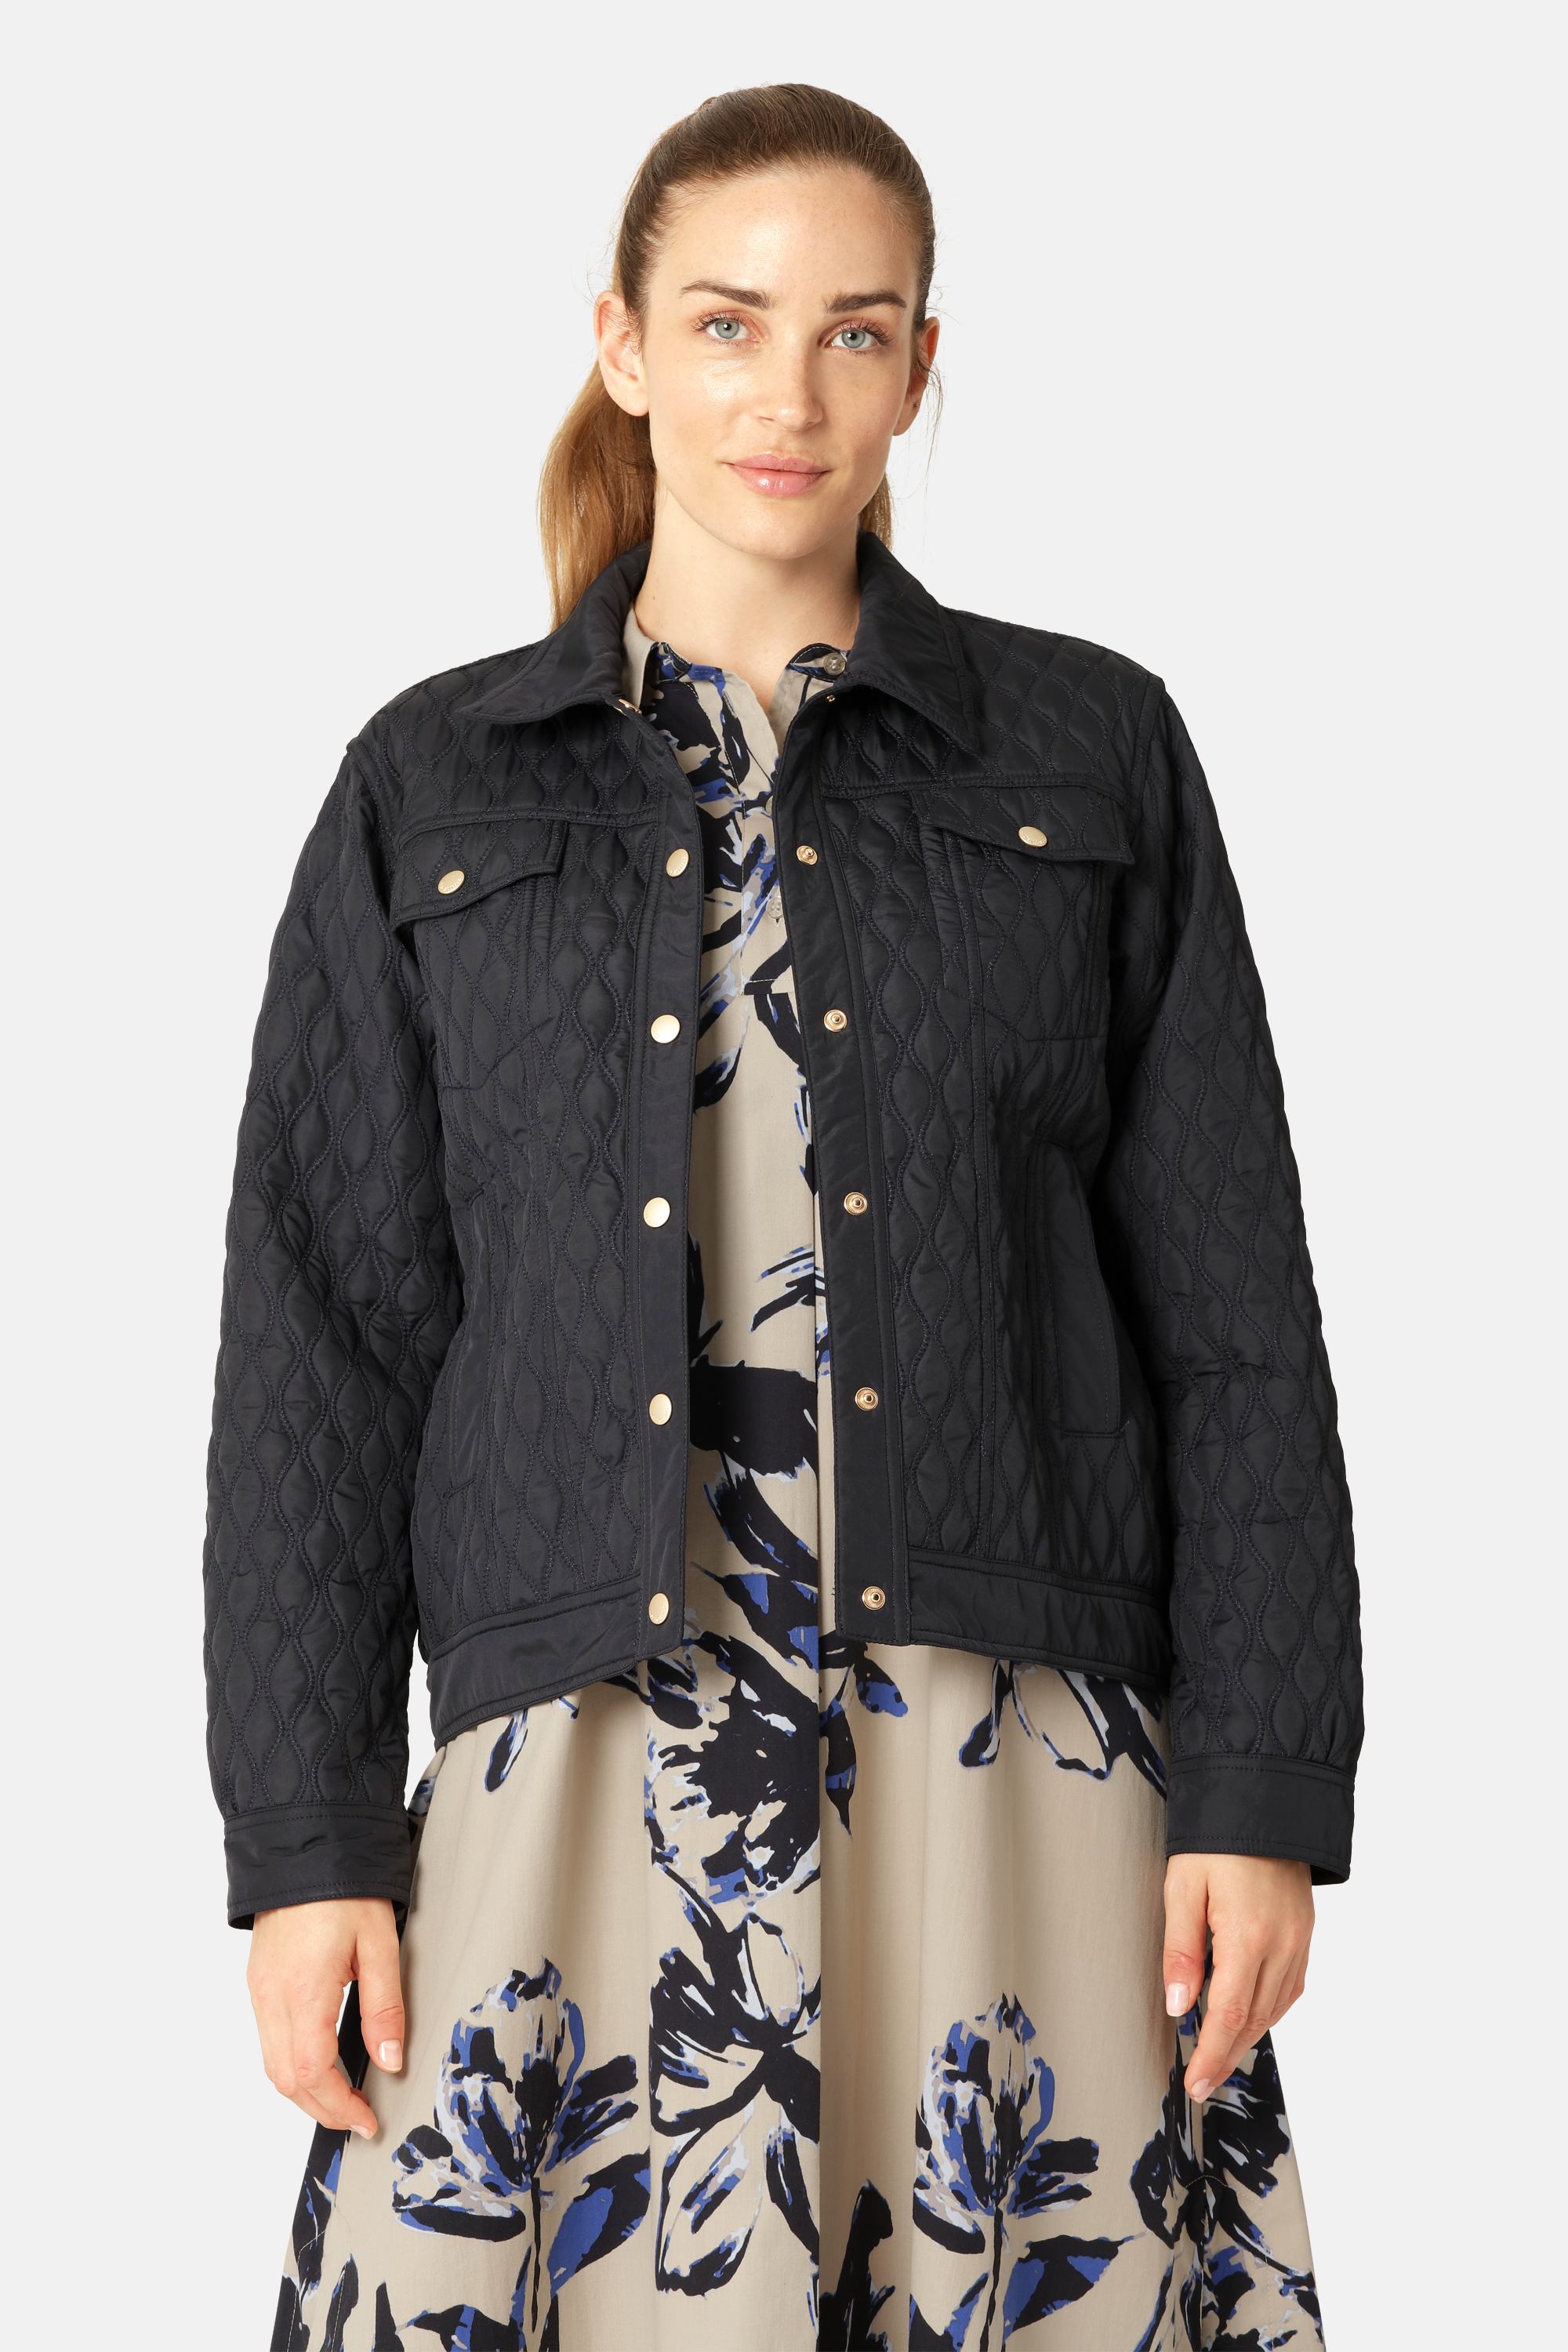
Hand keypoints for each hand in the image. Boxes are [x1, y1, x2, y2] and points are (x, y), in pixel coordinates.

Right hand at [248, 1897, 404, 2139]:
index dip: (340, 2107)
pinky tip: (321, 2064)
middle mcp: (271, 1996)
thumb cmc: (346, 1886)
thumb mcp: (380, 1944)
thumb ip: (384, 2008)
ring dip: (305, 2091)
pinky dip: (292, 2064)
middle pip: (286, 2080)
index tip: (368, 2121)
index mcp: (303, 1990)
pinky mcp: (258, 1981)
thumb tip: (388, 2062)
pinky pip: (269, 2039)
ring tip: (343, 2099)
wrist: (304, 1842)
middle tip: (359, 2119)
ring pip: (272, 2065)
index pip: (313, 2074)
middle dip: (322, 2109)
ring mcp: (259, 1990)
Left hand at [1162, 1854, 1312, 2104]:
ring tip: (1220, 2053)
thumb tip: (1179, 2006)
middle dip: (1227, 2054)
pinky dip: (1269, 2008)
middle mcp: (1281, 1944)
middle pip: (1254, 2019)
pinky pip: (1291, 1986)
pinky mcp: (1305, 1931)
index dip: (1212, 2054)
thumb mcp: (1182, 1887)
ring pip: (1275, 2007)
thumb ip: (1181, 1950)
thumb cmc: (1215, 1839)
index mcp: (1247, 1935)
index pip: (1228, 2014)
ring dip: (1247, 2035)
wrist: (1263, 1798)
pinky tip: (1250, 2014)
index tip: (1196, 2083)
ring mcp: (1299, 1939)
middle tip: (1203, 2080)